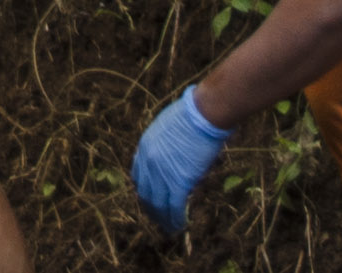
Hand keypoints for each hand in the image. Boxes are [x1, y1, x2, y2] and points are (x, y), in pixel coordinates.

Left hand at [130, 85, 232, 233]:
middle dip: (151, 209)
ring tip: (170, 228)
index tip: (151, 199)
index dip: (144, 190)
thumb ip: (166, 147)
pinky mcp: (179, 181)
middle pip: (145, 193)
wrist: (203, 113)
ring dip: (163, 218)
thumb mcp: (169, 128)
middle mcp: (148, 161)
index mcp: (145, 146)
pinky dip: (176, 219)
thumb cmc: (193, 115)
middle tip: (159, 219)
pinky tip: (180, 225)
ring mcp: (162, 172)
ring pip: (158, 204)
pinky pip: (174, 207)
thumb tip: (176, 160)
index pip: (138, 176)